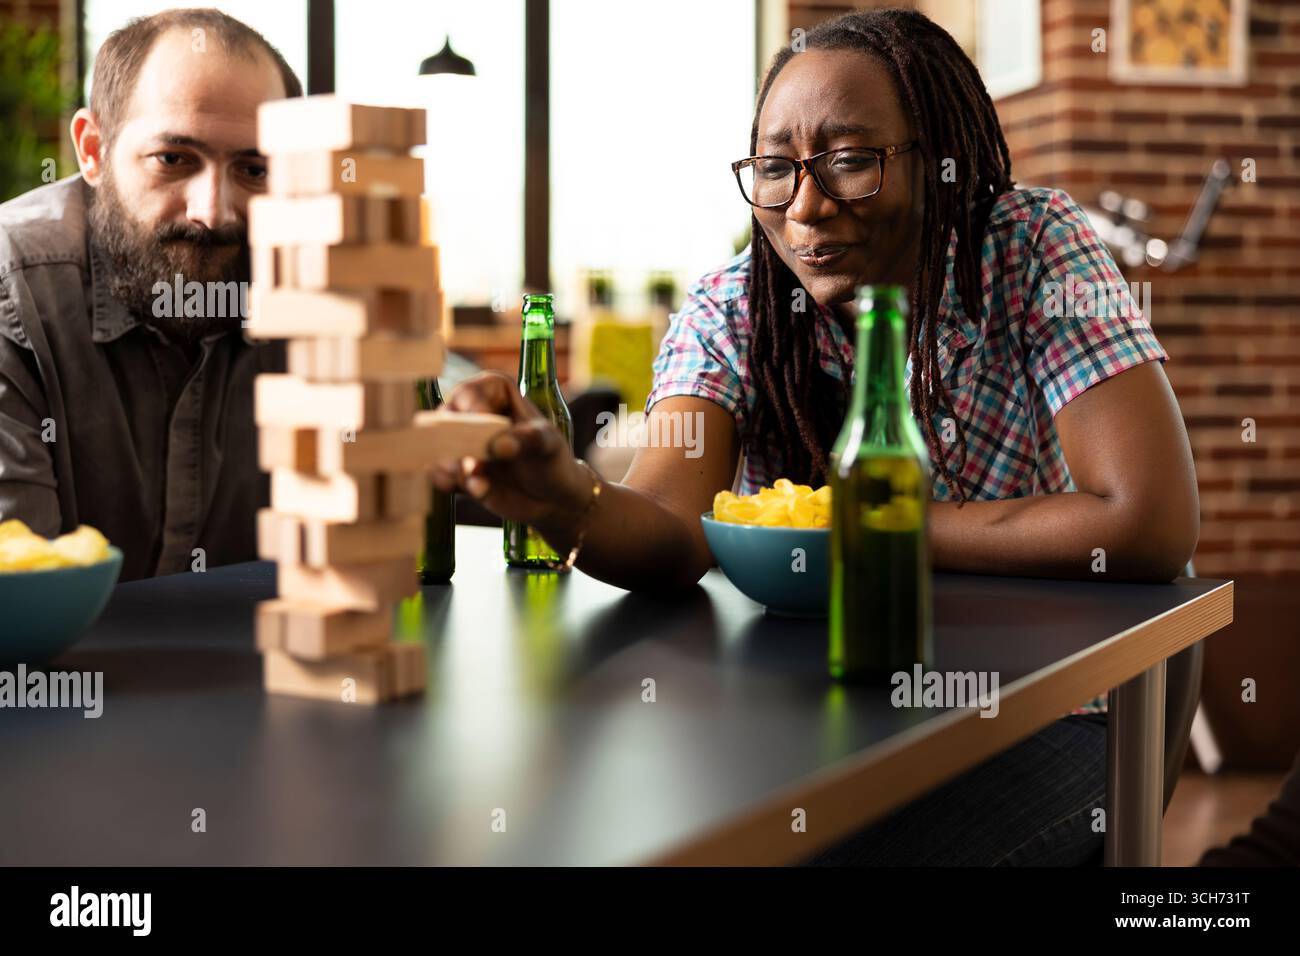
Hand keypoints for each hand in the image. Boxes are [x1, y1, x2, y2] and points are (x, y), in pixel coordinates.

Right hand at [429, 371, 589, 527]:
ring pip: (438, 450)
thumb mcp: (549, 445)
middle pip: (445, 421)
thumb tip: (499, 446)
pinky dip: (450, 484)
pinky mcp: (456, 472)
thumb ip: (527, 440)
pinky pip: (438, 476)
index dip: (472, 409)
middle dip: (453, 443)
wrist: (553, 498)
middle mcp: (470, 415)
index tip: (482, 425)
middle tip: (472, 464)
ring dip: (452, 467)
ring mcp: (461, 445)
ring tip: (479, 483)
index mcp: (493, 392)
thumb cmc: (552, 460)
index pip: (469, 393)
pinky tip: (477, 490)